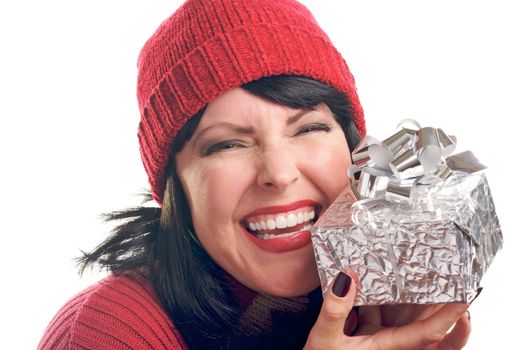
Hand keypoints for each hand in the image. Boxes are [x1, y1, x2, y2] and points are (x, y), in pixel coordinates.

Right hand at [304, 271, 470, 348]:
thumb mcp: (325, 338)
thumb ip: (335, 310)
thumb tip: (346, 278)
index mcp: (388, 348)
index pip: (428, 333)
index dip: (450, 315)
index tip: (465, 295)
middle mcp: (390, 345)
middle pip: (424, 323)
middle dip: (439, 301)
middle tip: (448, 274)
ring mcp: (380, 340)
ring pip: (404, 317)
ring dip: (413, 297)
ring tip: (419, 271)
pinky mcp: (368, 336)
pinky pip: (383, 314)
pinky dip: (384, 297)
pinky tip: (375, 281)